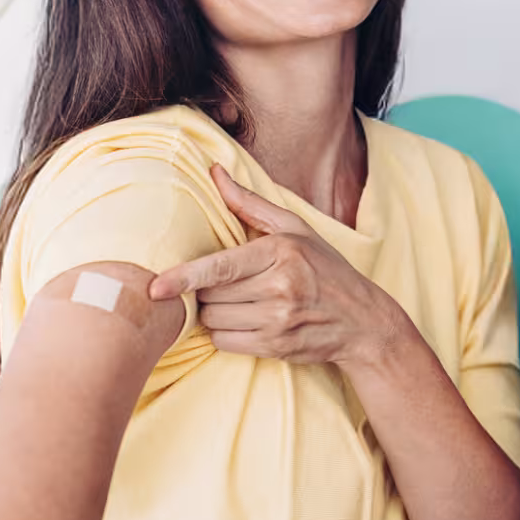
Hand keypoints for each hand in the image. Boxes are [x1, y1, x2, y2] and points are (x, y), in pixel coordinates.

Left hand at [148, 164, 407, 367]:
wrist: (363, 320)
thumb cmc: (325, 269)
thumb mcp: (296, 230)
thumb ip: (250, 204)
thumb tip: (214, 172)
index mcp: (282, 252)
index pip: (221, 267)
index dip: (184, 277)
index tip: (155, 286)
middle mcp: (281, 287)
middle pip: (211, 294)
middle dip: (208, 290)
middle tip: (230, 285)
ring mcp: (279, 320)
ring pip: (214, 319)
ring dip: (215, 313)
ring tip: (241, 304)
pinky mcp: (276, 346)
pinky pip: (225, 342)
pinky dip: (225, 334)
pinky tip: (246, 324)